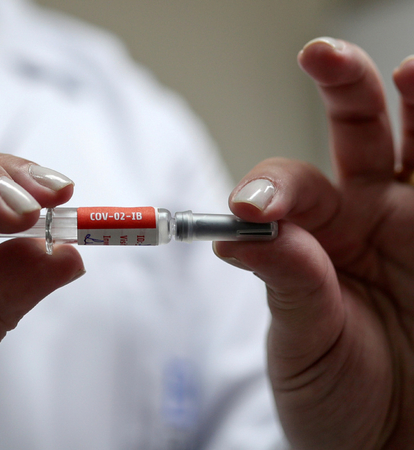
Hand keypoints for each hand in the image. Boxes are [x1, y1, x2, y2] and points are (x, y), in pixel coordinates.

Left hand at [214, 38, 413, 448]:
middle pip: (359, 132)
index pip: (289, 185)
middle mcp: (370, 216)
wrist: (388, 448)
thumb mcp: (301, 341)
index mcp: (315, 235)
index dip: (271, 187)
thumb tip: (237, 230)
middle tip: (322, 55)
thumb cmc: (334, 397)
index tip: (252, 206)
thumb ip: (285, 282)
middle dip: (344, 88)